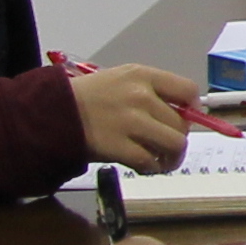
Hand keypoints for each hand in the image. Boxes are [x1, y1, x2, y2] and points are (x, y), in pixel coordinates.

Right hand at [70, 62, 199, 171]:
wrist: (53, 112)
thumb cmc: (89, 97)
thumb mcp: (121, 80)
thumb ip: (151, 92)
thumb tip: (182, 115)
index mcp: (142, 76)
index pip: (187, 90)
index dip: (192, 109)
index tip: (185, 119)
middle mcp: (141, 96)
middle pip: (181, 124)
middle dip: (177, 138)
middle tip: (166, 146)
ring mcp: (130, 122)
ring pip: (173, 144)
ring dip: (170, 157)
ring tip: (160, 160)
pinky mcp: (119, 146)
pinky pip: (150, 162)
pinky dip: (151, 168)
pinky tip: (143, 165)